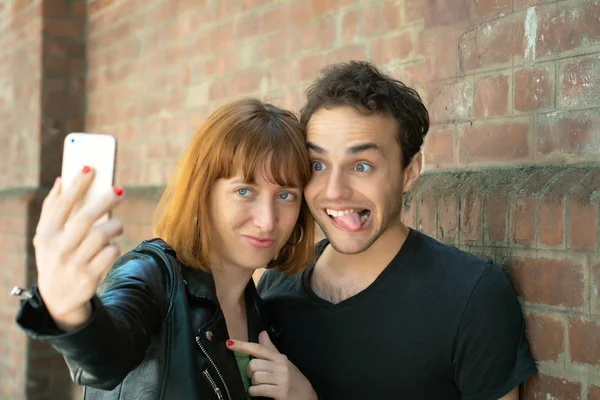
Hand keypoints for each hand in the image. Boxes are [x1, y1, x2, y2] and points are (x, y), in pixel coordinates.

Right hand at [33, 167, 124, 330]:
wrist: (59, 300)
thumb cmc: (56, 258)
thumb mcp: (46, 237)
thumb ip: (52, 209)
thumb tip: (61, 180)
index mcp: (46, 235)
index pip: (63, 204)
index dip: (77, 184)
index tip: (90, 167)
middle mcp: (59, 249)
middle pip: (86, 218)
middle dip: (105, 200)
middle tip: (120, 190)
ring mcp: (74, 264)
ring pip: (103, 235)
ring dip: (115, 226)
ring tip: (116, 225)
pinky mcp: (90, 277)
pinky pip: (111, 253)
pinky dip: (114, 247)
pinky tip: (110, 248)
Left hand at [227, 331, 317, 399]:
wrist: (308, 396)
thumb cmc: (293, 379)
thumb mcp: (283, 362)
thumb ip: (270, 349)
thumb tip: (262, 333)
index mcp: (279, 357)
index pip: (258, 348)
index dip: (242, 345)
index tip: (229, 343)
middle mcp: (280, 366)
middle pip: (253, 364)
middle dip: (250, 372)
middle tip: (255, 377)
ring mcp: (281, 379)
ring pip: (255, 377)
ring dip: (253, 384)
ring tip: (261, 386)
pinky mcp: (280, 392)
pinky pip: (258, 390)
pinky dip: (254, 392)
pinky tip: (259, 393)